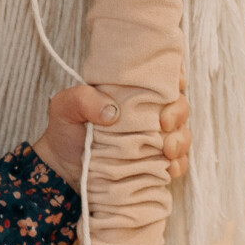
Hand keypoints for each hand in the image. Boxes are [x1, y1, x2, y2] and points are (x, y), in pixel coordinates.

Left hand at [35, 85, 192, 190]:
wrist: (62, 168)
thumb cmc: (65, 130)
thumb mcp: (64, 107)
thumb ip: (82, 100)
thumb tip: (113, 112)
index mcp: (130, 92)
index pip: (161, 77)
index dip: (176, 76)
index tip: (177, 83)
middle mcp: (148, 112)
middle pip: (179, 105)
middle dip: (178, 113)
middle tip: (166, 123)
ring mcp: (154, 138)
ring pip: (182, 133)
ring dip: (180, 140)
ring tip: (167, 151)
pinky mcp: (156, 162)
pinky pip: (178, 162)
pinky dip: (178, 164)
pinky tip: (170, 167)